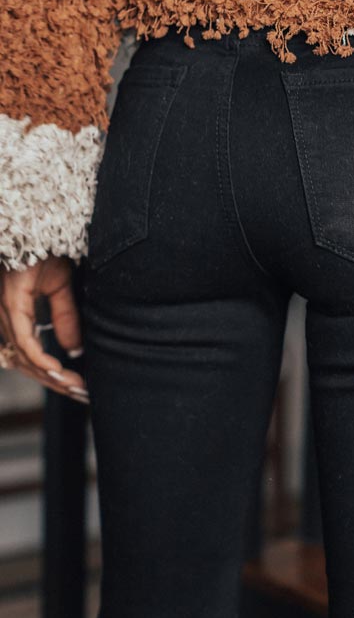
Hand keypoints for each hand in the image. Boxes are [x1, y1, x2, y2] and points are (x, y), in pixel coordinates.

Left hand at [0, 255, 88, 402]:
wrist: (41, 222)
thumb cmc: (46, 248)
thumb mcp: (62, 286)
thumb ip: (65, 317)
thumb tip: (72, 350)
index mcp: (16, 313)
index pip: (31, 355)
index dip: (54, 375)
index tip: (79, 388)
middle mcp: (6, 316)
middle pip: (27, 362)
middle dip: (55, 382)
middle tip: (82, 395)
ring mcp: (6, 310)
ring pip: (24, 355)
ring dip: (51, 375)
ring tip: (76, 387)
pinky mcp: (12, 301)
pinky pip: (24, 338)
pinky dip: (40, 357)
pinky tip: (57, 369)